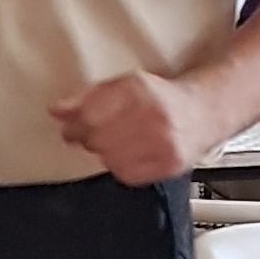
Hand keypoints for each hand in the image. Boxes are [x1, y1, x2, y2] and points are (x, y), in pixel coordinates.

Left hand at [51, 71, 220, 186]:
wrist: (203, 112)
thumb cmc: (161, 98)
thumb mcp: (124, 85)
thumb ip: (88, 96)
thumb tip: (56, 110)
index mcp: (138, 90)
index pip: (89, 114)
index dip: (73, 123)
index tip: (69, 125)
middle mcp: (152, 115)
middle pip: (97, 137)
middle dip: (89, 137)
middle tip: (94, 134)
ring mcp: (162, 142)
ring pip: (109, 158)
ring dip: (105, 152)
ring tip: (117, 142)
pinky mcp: (167, 164)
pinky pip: (125, 173)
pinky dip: (120, 166)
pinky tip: (129, 153)